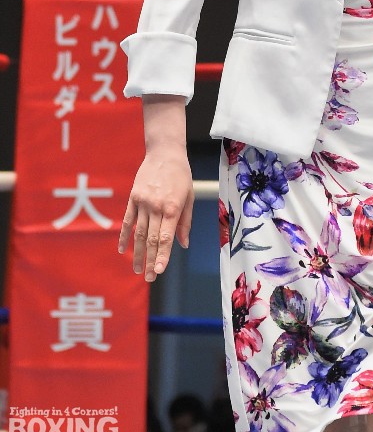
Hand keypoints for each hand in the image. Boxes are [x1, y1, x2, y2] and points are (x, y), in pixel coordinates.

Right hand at [118, 146, 193, 280]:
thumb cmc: (181, 176)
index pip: (165, 237)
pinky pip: (128, 221)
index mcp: (172, 207)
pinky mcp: (133, 198)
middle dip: (150, 260)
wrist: (165, 153)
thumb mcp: (189, 197)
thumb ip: (185, 222)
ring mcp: (143, 203)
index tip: (159, 271)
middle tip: (149, 278)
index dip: (162, 255)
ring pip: (138, 233)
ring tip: (137, 270)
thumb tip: (183, 244)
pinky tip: (122, 250)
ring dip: (137, 253)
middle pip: (151, 239)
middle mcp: (156, 206)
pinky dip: (124, 236)